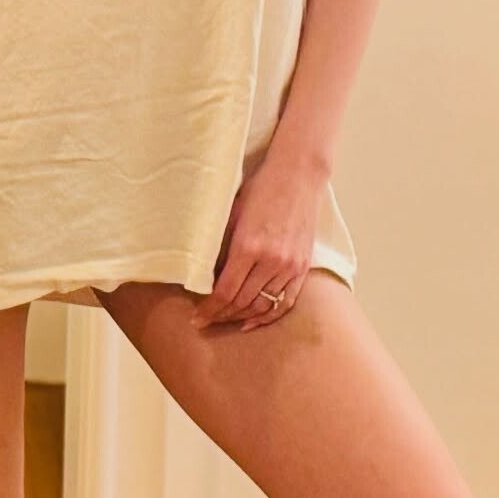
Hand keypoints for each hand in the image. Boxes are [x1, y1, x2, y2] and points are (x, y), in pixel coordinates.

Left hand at [191, 147, 321, 331]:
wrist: (297, 176)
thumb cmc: (260, 189)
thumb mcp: (233, 213)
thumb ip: (221, 244)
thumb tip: (205, 272)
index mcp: (248, 246)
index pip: (225, 292)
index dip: (209, 309)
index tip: (196, 318)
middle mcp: (270, 260)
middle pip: (242, 303)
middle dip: (221, 316)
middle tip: (206, 321)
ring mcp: (289, 266)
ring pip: (263, 306)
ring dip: (242, 318)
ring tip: (225, 320)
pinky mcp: (302, 267)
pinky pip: (286, 302)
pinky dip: (269, 315)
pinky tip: (254, 321)